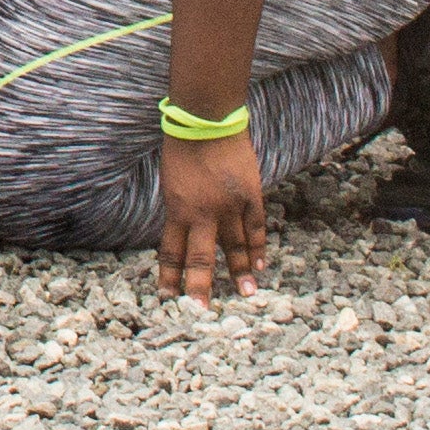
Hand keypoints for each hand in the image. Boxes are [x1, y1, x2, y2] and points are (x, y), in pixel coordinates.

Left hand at [154, 128, 272, 299]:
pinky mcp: (249, 194)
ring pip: (234, 246)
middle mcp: (201, 212)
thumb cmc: (182, 147)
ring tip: (246, 294)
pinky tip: (260, 264)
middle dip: (201, 286)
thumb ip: (180, 209)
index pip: (171, 251)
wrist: (205, 118)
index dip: (170, 275)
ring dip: (240, 271)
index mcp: (177, 208)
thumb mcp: (171, 181)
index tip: (169, 297)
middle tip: (203, 311)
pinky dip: (258, 247)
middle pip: (201, 257)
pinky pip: (255, 227)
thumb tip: (185, 231)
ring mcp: (228, 205)